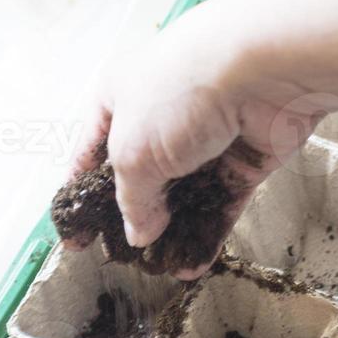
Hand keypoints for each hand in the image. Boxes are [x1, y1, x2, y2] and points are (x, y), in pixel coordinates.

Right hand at [69, 0, 332, 278]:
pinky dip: (210, 232)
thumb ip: (131, 199)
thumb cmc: (178, 93)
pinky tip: (195, 264)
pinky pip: (223, 201)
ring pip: (185, 193)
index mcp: (119, 97)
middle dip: (134, 218)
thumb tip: (139, 233)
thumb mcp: (131, 151)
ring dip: (175, 232)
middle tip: (125, 258)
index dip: (82, 196)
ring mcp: (206, 135)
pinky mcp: (244, 155)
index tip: (77, 237)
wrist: (260, 69)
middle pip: (142, 175)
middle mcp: (161, 114)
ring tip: (163, 268)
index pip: (90, 152)